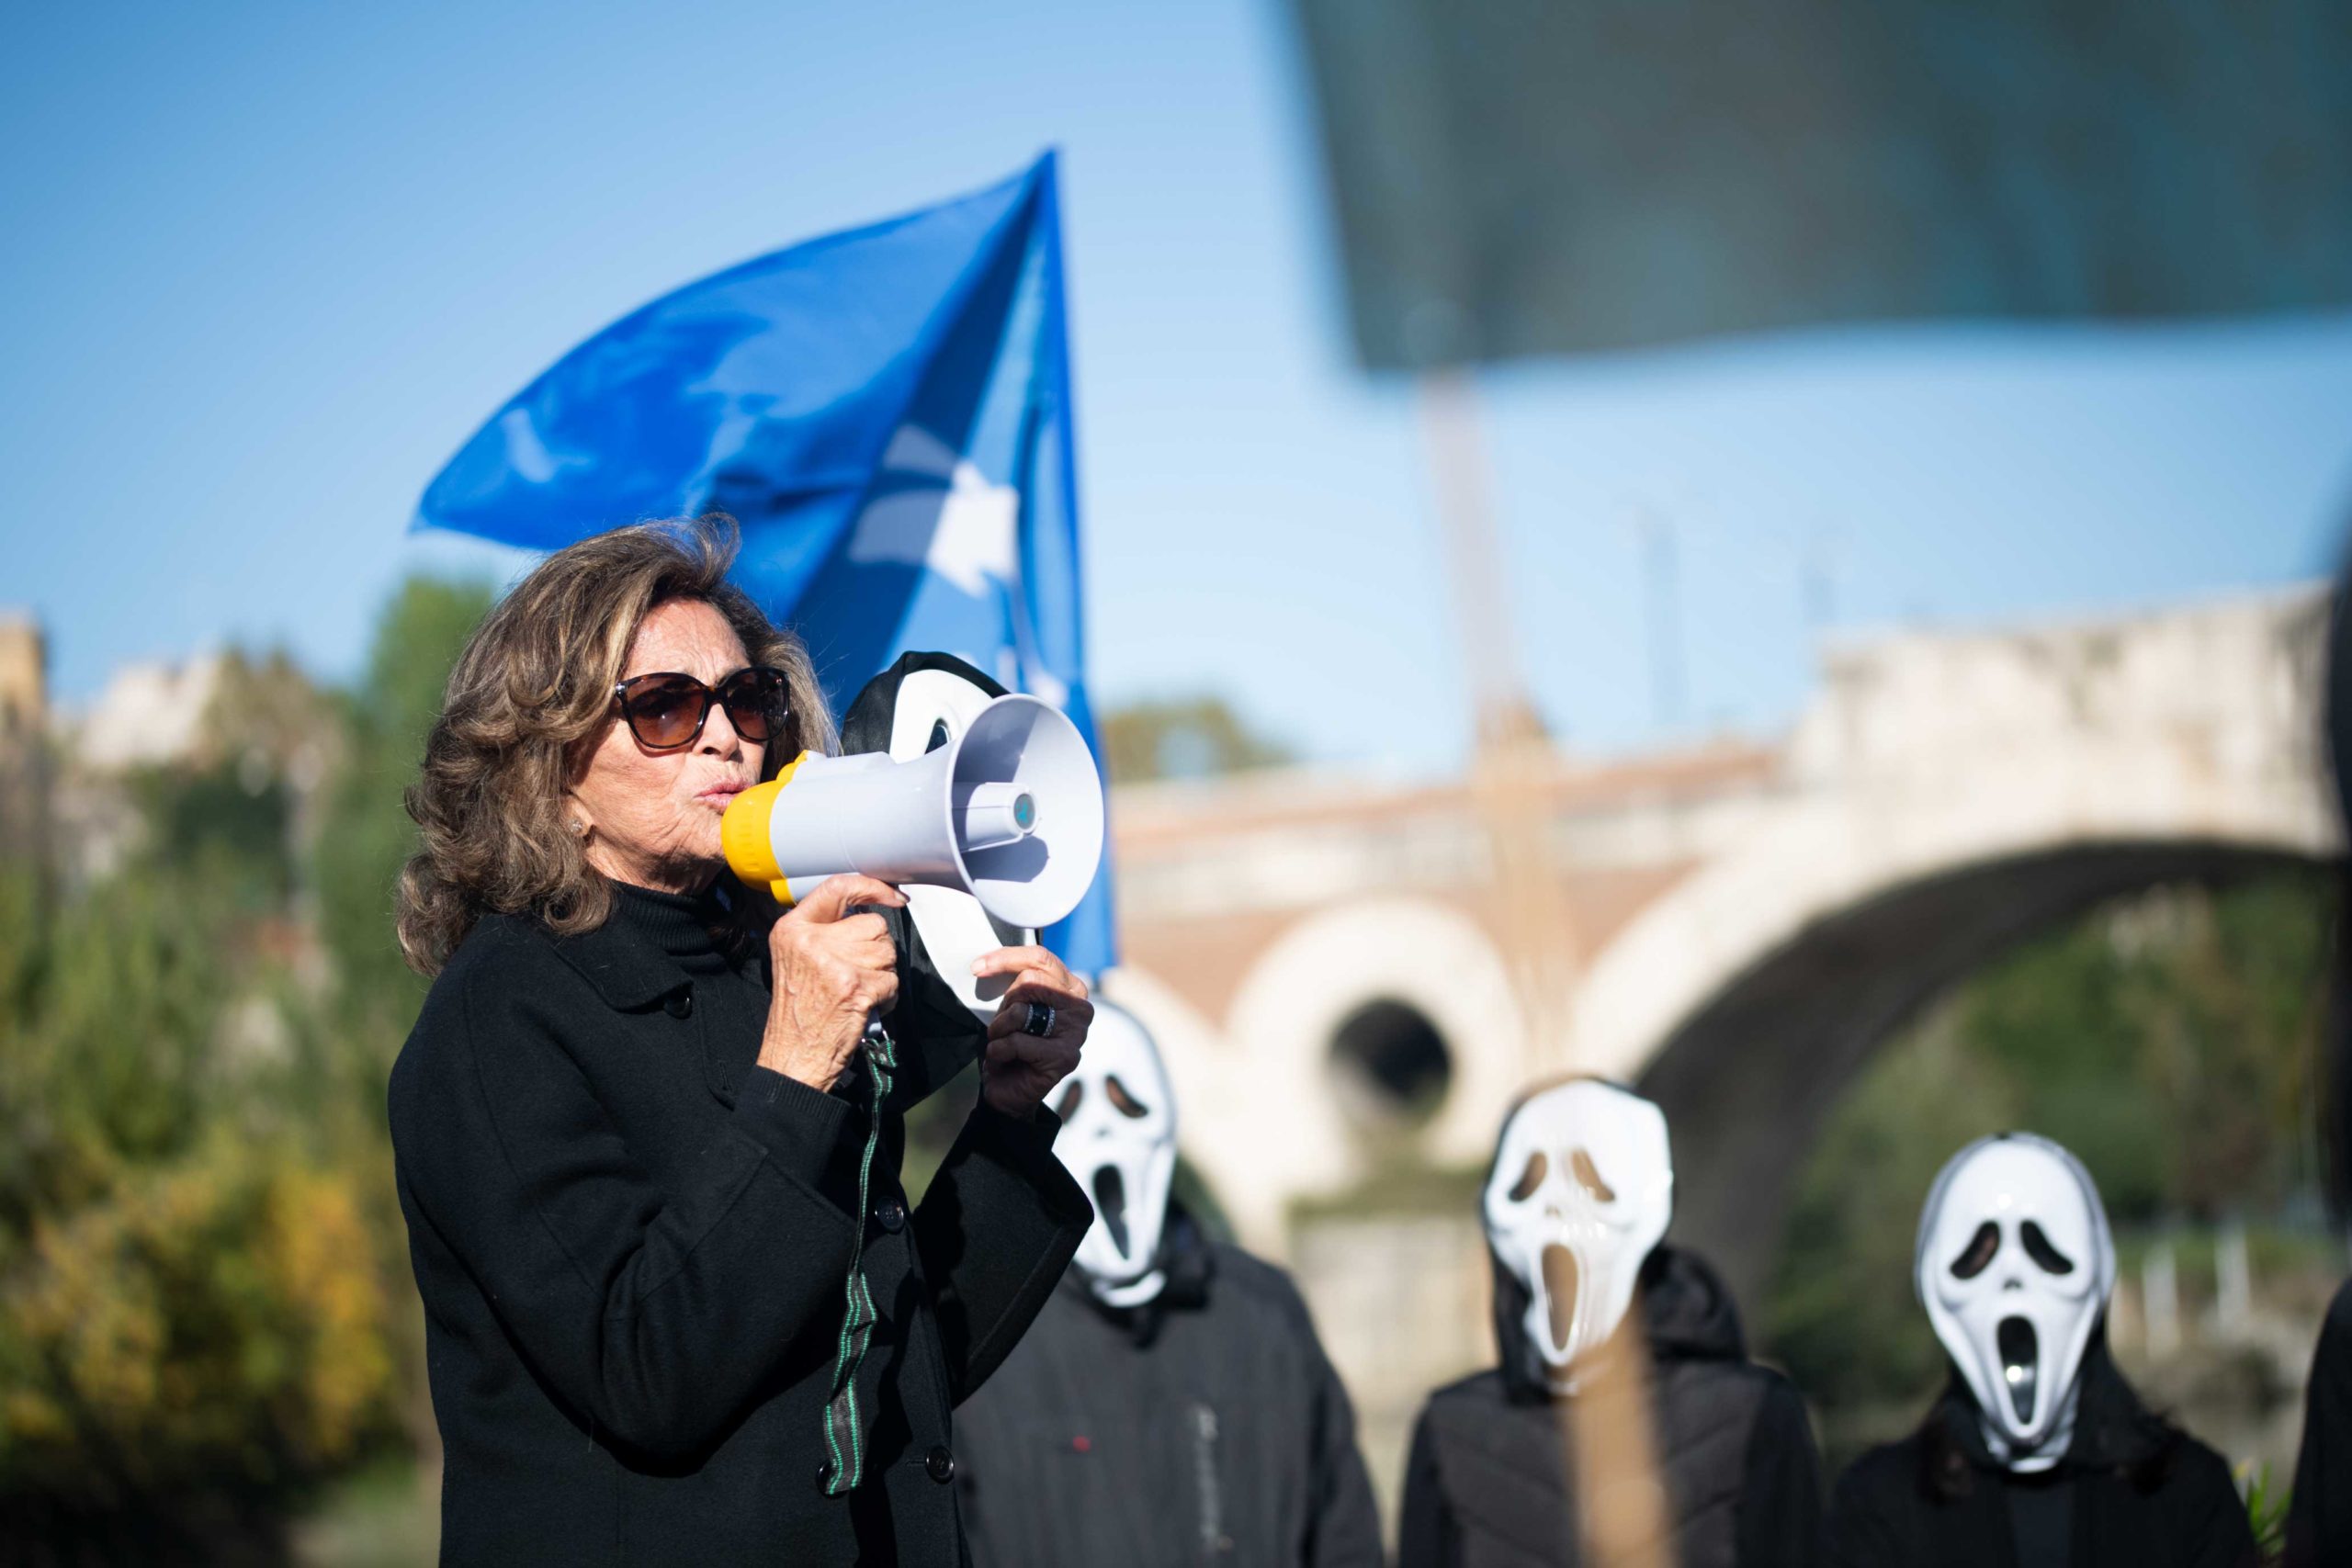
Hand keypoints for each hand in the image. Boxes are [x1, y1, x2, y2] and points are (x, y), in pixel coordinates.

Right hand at [757, 876, 904, 1091]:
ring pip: (886, 951)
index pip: (837, 887)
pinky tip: (864, 1007)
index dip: (871, 887)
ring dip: (882, 974)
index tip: (893, 896)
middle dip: (876, 950)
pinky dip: (887, 996)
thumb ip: (824, 932)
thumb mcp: (796, 960)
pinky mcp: (854, 986)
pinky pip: (892, 979)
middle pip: (872, 925)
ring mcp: (832, 963)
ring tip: (857, 992)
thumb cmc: (800, 1013)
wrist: (793, 1058)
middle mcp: (809, 941)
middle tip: (855, 975)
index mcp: (792, 929)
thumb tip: (869, 912)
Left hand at [973, 946, 1091, 1118]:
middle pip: (1030, 982)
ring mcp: (1076, 1034)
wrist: (1008, 1089)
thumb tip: (987, 962)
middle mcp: (1080, 1008)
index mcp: (1071, 988)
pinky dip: (998, 1051)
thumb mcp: (1013, 1004)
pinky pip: (1016, 1042)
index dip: (1006, 958)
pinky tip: (1005, 1059)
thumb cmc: (1011, 1042)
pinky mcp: (1065, 1058)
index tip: (978, 966)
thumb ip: (1015, 981)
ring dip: (999, 1029)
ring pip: (1021, 1012)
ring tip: (1003, 1043)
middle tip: (1001, 1025)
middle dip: (1004, 1004)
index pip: (1041, 959)